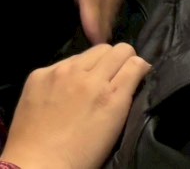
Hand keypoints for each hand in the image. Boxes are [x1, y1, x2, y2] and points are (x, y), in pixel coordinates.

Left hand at [0, 43, 150, 168]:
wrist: (34, 164)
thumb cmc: (82, 151)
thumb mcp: (115, 122)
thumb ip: (128, 89)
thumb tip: (139, 67)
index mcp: (110, 92)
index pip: (136, 60)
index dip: (136, 68)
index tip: (132, 78)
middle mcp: (86, 75)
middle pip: (115, 49)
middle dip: (118, 61)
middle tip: (110, 80)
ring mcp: (60, 72)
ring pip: (90, 52)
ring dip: (93, 65)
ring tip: (84, 86)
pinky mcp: (39, 74)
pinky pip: (64, 62)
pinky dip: (68, 72)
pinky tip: (62, 90)